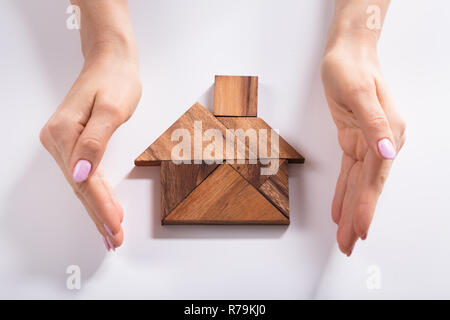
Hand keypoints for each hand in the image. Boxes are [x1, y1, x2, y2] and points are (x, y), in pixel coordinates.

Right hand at [40, 47, 140, 250]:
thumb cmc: (115, 80)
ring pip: (82, 185)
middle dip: (99, 216)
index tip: (114, 226)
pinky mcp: (71, 141)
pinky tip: (104, 207)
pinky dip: (96, 193)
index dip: (101, 206)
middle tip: (114, 239)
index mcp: (65, 133)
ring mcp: (62, 142)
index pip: (85, 181)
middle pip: (80, 187)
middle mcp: (58, 140)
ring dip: (97, 209)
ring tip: (110, 232)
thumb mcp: (112, 109)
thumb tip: (80, 174)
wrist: (110, 60)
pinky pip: (84, 174)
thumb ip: (94, 142)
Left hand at [321, 40, 405, 255]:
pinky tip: (339, 209)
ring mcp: (369, 142)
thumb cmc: (352, 68)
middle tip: (348, 244)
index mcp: (388, 133)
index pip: (375, 177)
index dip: (366, 204)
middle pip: (367, 186)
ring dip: (350, 210)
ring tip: (343, 235)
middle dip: (357, 217)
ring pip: (358, 184)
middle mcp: (381, 142)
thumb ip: (374, 124)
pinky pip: (350, 172)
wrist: (347, 54)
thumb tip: (387, 152)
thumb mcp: (359, 93)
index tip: (360, 228)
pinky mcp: (355, 140)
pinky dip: (343, 191)